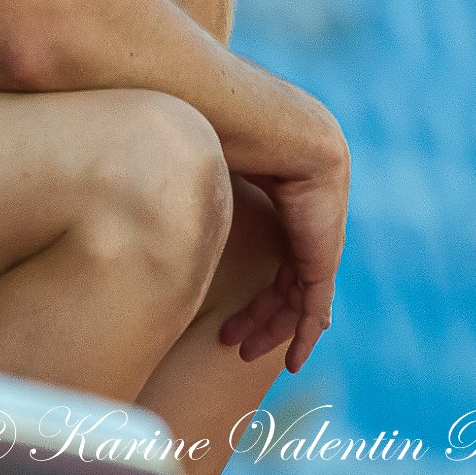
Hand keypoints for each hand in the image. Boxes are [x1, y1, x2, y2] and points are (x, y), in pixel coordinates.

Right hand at [217, 126, 348, 371]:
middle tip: (231, 338)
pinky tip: (292, 360)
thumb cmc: (207, 120)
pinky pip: (317, 299)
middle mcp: (315, 200)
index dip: (260, 279)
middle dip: (262, 312)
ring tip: (242, 350)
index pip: (282, 244)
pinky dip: (304, 331)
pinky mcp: (324, 245)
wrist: (251, 114)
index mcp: (292, 176)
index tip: (233, 307)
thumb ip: (197, 178)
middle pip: (292, 271)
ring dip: (274, 327)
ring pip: (301, 291)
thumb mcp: (205, 156)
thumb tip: (152, 178)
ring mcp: (324, 222)